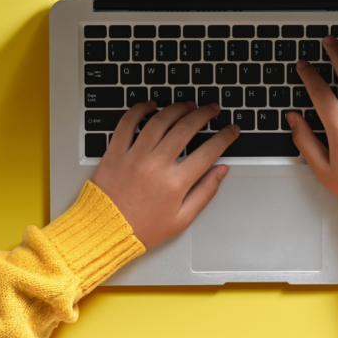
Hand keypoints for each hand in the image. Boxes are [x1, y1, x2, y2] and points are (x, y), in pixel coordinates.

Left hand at [91, 101, 239, 246]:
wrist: (105, 232)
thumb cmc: (142, 228)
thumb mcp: (182, 219)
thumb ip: (205, 192)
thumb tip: (221, 171)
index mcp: (175, 183)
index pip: (208, 151)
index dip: (224, 137)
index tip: (231, 130)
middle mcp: (156, 165)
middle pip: (186, 128)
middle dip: (204, 114)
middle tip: (212, 109)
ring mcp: (134, 155)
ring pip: (160, 120)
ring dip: (177, 108)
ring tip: (188, 105)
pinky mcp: (115, 152)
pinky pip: (128, 123)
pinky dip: (140, 110)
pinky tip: (151, 105)